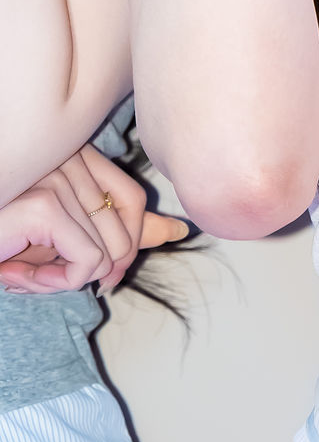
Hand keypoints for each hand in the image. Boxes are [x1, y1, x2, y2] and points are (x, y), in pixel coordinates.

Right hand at [0, 143, 188, 295]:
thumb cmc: (6, 241)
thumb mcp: (65, 237)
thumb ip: (119, 230)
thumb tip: (178, 229)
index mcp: (79, 158)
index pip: (135, 199)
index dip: (132, 242)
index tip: (110, 270)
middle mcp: (70, 160)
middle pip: (127, 232)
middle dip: (95, 271)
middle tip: (52, 277)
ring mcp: (57, 178)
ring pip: (107, 252)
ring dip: (67, 281)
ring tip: (29, 274)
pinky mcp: (45, 205)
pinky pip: (87, 262)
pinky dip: (59, 284)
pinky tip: (22, 278)